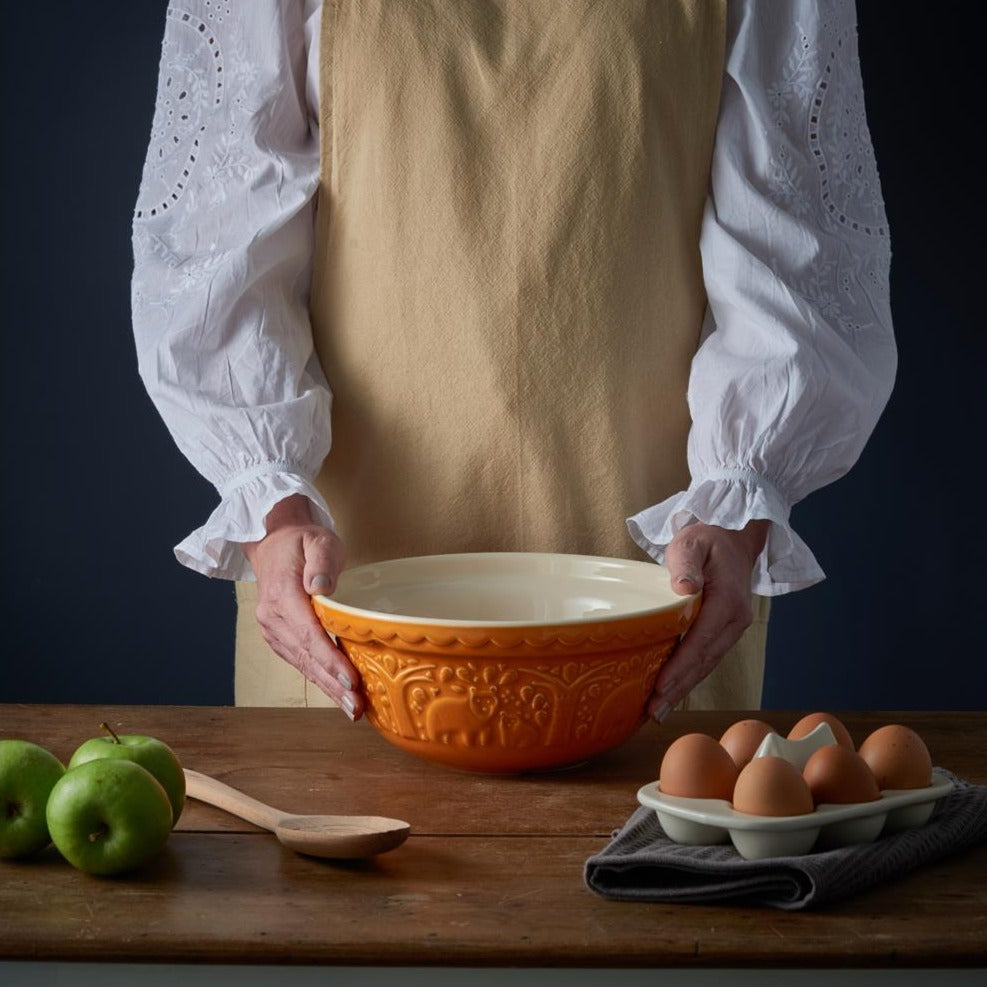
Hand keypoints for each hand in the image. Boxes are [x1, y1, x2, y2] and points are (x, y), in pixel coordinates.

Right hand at [242, 495, 363, 719]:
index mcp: (282, 594)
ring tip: (352, 708)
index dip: (330, 660)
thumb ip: (321, 560)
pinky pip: (301, 660)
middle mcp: (272, 617)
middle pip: (306, 657)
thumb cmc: (303, 541)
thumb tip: (321, 587)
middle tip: (357, 708)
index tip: (351, 679)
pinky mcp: (280, 637)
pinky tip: (337, 693)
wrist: (275, 543)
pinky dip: (320, 678)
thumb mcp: (318, 539)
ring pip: (303, 664)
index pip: (309, 633)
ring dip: (328, 688)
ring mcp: (273, 630)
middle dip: (332, 684)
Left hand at [649, 519, 769, 719]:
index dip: (681, 665)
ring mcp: (732, 628)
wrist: (731, 537)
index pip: (701, 639)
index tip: (661, 686)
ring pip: (706, 664)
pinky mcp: (724, 631)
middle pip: (704, 660)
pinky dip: (689, 677)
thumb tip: (684, 588)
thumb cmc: (707, 538)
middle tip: (653, 711)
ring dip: (683, 689)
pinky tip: (671, 693)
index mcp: (728, 600)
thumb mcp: (692, 542)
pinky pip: (706, 658)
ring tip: (658, 712)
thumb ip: (686, 564)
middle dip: (679, 688)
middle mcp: (735, 620)